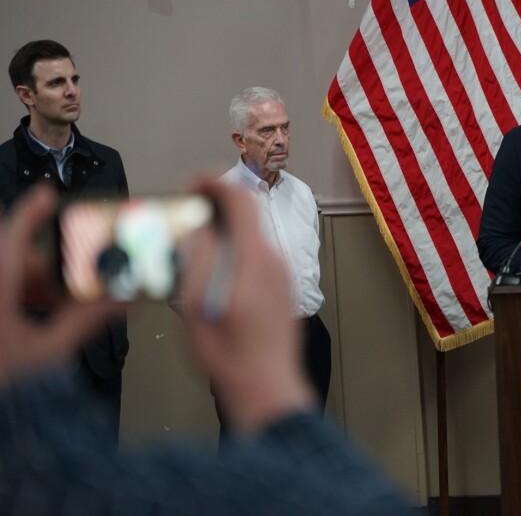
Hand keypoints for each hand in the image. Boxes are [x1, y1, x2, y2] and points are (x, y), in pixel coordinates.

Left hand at [0, 185, 124, 383]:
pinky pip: (6, 288)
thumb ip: (83, 322)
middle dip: (48, 262)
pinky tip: (41, 313)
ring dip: (37, 283)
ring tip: (62, 302)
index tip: (49, 195)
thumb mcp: (45, 352)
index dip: (32, 211)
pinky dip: (23, 294)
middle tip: (77, 275)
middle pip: (16, 257)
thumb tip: (122, 301)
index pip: (14, 236)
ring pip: (10, 274)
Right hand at [178, 178, 315, 432]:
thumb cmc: (229, 356)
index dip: (214, 183)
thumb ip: (197, 260)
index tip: (191, 183)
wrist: (268, 387)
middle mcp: (275, 260)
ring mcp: (283, 273)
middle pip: (249, 212)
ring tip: (194, 239)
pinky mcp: (284, 285)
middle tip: (187, 210)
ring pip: (253, 232)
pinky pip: (258, 250)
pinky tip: (214, 265)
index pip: (241, 201)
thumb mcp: (197, 307)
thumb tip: (198, 227)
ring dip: (225, 225)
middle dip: (216, 202)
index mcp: (254, 260)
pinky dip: (236, 244)